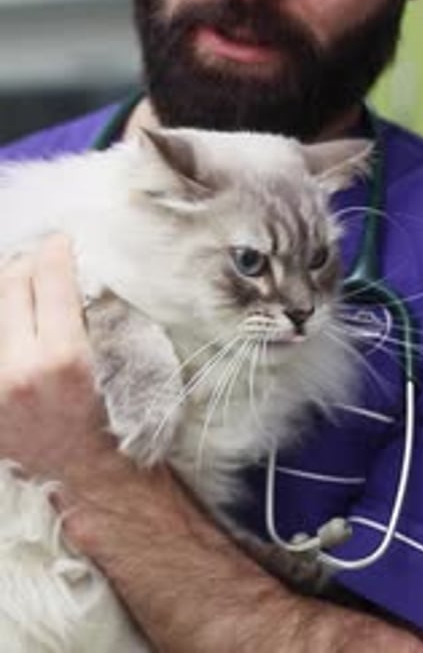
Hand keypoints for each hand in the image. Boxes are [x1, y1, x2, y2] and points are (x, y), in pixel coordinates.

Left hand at [0, 235, 105, 483]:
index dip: (56, 249)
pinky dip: (4, 322)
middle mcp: (18, 369)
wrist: (86, 476)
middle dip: (27, 261)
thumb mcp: (117, 361)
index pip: (49, 277)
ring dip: (9, 288)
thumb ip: (89, 313)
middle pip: (10, 284)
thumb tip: (70, 268)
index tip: (62, 240)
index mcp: (62, 358)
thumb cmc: (115, 417)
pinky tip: (14, 318)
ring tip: (24, 284)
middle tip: (43, 259)